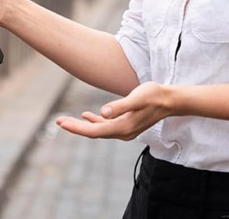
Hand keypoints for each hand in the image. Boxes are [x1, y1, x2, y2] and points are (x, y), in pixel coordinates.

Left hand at [55, 82, 171, 140]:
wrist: (170, 100)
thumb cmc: (154, 95)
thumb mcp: (137, 97)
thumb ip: (120, 106)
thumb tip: (102, 113)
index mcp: (122, 128)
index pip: (94, 131)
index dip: (76, 127)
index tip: (61, 123)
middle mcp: (122, 133)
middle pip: (93, 132)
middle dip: (75, 127)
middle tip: (57, 121)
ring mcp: (124, 130)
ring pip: (98, 130)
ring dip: (82, 125)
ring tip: (66, 119)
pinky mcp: (126, 125)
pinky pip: (106, 126)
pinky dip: (94, 122)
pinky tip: (86, 116)